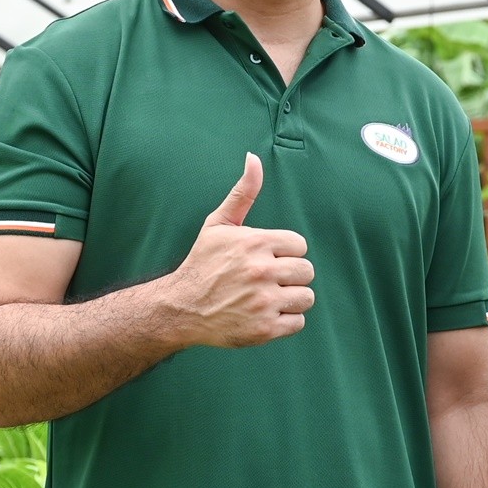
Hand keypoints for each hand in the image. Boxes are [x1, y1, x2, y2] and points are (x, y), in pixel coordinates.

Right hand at [166, 154, 313, 347]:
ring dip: (291, 298)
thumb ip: (242, 192)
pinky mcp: (265, 328)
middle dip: (290, 275)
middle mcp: (262, 271)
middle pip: (306, 271)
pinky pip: (298, 322)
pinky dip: (286, 320)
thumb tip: (254, 158)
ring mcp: (264, 302)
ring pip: (306, 297)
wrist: (181, 308)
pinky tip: (266, 314)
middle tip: (268, 279)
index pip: (299, 245)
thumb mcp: (218, 224)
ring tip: (269, 297)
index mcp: (255, 243)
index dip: (285, 252)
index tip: (267, 258)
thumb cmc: (202, 263)